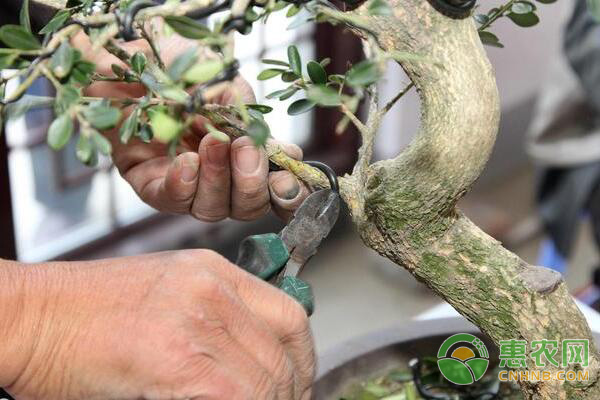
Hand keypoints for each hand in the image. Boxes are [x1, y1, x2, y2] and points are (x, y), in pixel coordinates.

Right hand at [2, 250, 314, 398]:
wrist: (33, 315)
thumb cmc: (88, 312)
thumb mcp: (167, 294)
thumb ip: (213, 317)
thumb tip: (249, 358)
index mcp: (214, 271)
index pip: (291, 317)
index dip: (303, 358)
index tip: (295, 385)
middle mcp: (213, 290)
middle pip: (285, 351)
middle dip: (290, 390)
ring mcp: (197, 321)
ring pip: (267, 380)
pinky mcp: (177, 359)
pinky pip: (236, 397)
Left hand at [73, 32, 308, 220]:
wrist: (129, 56)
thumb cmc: (181, 65)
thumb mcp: (225, 82)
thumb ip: (248, 116)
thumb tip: (271, 149)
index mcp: (247, 153)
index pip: (277, 190)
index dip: (289, 195)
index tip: (286, 179)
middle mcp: (221, 175)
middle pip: (247, 207)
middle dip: (251, 185)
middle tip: (245, 151)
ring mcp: (187, 184)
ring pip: (213, 209)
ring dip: (218, 179)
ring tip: (211, 143)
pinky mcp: (152, 185)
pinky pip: (173, 201)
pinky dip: (184, 184)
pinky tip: (185, 160)